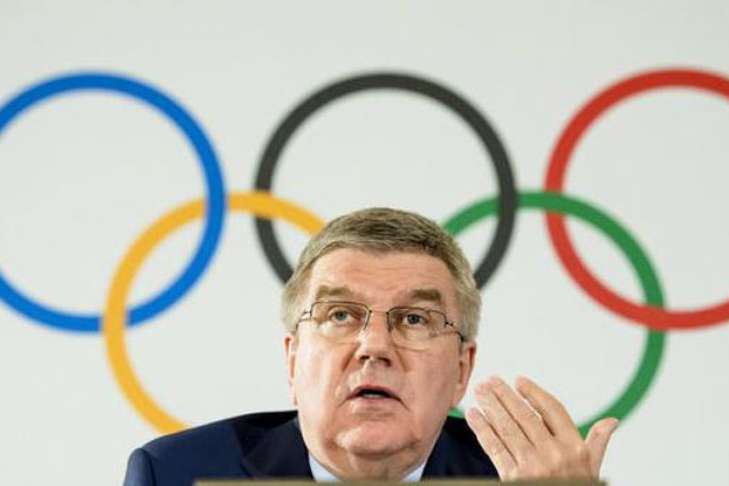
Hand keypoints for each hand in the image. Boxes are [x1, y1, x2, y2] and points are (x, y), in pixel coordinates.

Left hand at [464, 376, 617, 480]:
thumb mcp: (592, 469)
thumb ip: (598, 443)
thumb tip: (612, 421)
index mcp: (574, 448)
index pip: (552, 410)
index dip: (534, 393)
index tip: (519, 381)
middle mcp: (554, 455)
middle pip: (525, 416)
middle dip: (504, 395)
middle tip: (491, 380)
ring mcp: (532, 467)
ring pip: (507, 428)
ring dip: (490, 406)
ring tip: (480, 390)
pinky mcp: (512, 478)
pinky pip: (494, 447)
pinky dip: (482, 429)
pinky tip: (474, 415)